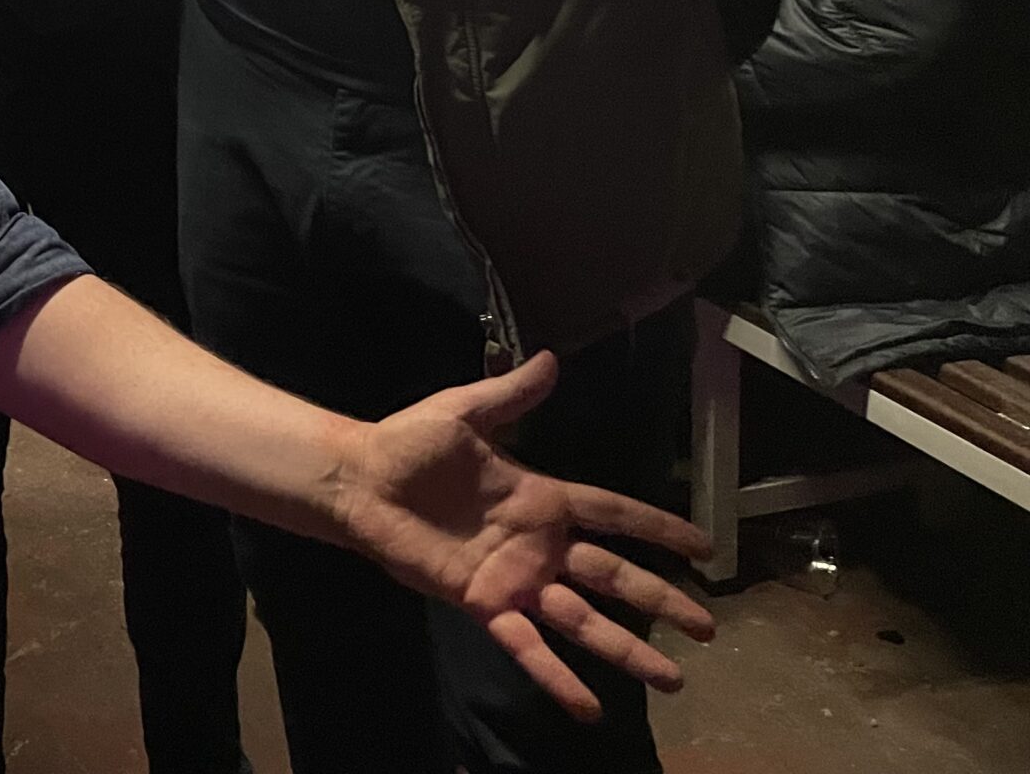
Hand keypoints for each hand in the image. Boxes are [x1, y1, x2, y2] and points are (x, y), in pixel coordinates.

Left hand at [334, 352, 715, 719]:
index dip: (659, 529)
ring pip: (583, 620)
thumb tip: (550, 358)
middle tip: (707, 626)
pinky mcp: (484, 604)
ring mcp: (514, 579)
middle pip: (614, 576)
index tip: (705, 549)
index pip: (614, 515)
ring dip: (626, 649)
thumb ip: (510, 395)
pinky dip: (556, 677)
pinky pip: (526, 646)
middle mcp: (538, 545)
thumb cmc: (408, 445)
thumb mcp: (463, 411)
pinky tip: (588, 708)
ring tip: (672, 680)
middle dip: (660, 600)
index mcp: (541, 498)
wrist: (358, 479)